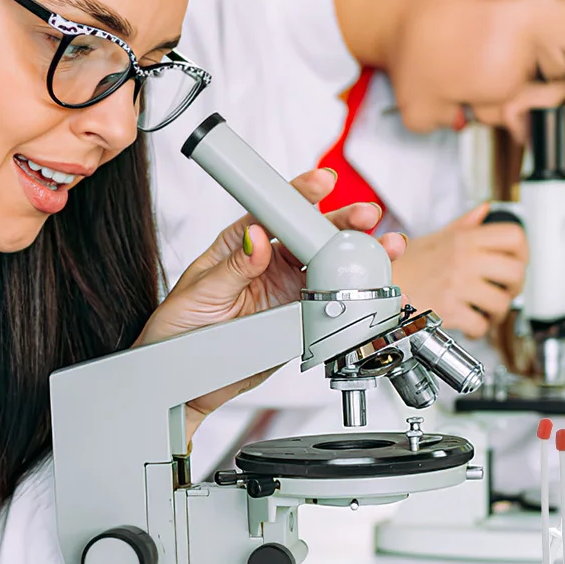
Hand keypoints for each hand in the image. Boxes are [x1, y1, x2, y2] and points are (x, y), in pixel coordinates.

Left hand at [136, 167, 404, 421]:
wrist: (185, 380)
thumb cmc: (180, 327)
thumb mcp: (201, 291)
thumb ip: (234, 267)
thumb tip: (256, 238)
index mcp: (242, 244)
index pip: (275, 211)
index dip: (300, 195)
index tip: (321, 183)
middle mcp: (269, 263)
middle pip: (312, 235)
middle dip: (342, 222)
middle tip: (365, 215)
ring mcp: (286, 290)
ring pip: (329, 266)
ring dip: (357, 256)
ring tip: (383, 246)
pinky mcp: (297, 319)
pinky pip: (330, 304)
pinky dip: (354, 295)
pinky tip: (372, 285)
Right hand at [392, 205, 527, 337]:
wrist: (379, 285)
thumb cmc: (405, 265)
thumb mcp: (436, 238)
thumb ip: (465, 225)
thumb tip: (485, 210)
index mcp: (464, 239)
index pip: (514, 237)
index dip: (523, 252)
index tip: (517, 262)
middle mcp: (463, 259)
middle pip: (515, 271)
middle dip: (515, 287)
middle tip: (505, 292)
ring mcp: (456, 284)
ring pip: (501, 302)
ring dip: (497, 313)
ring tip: (486, 311)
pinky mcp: (447, 309)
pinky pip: (479, 325)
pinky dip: (478, 330)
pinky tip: (470, 324)